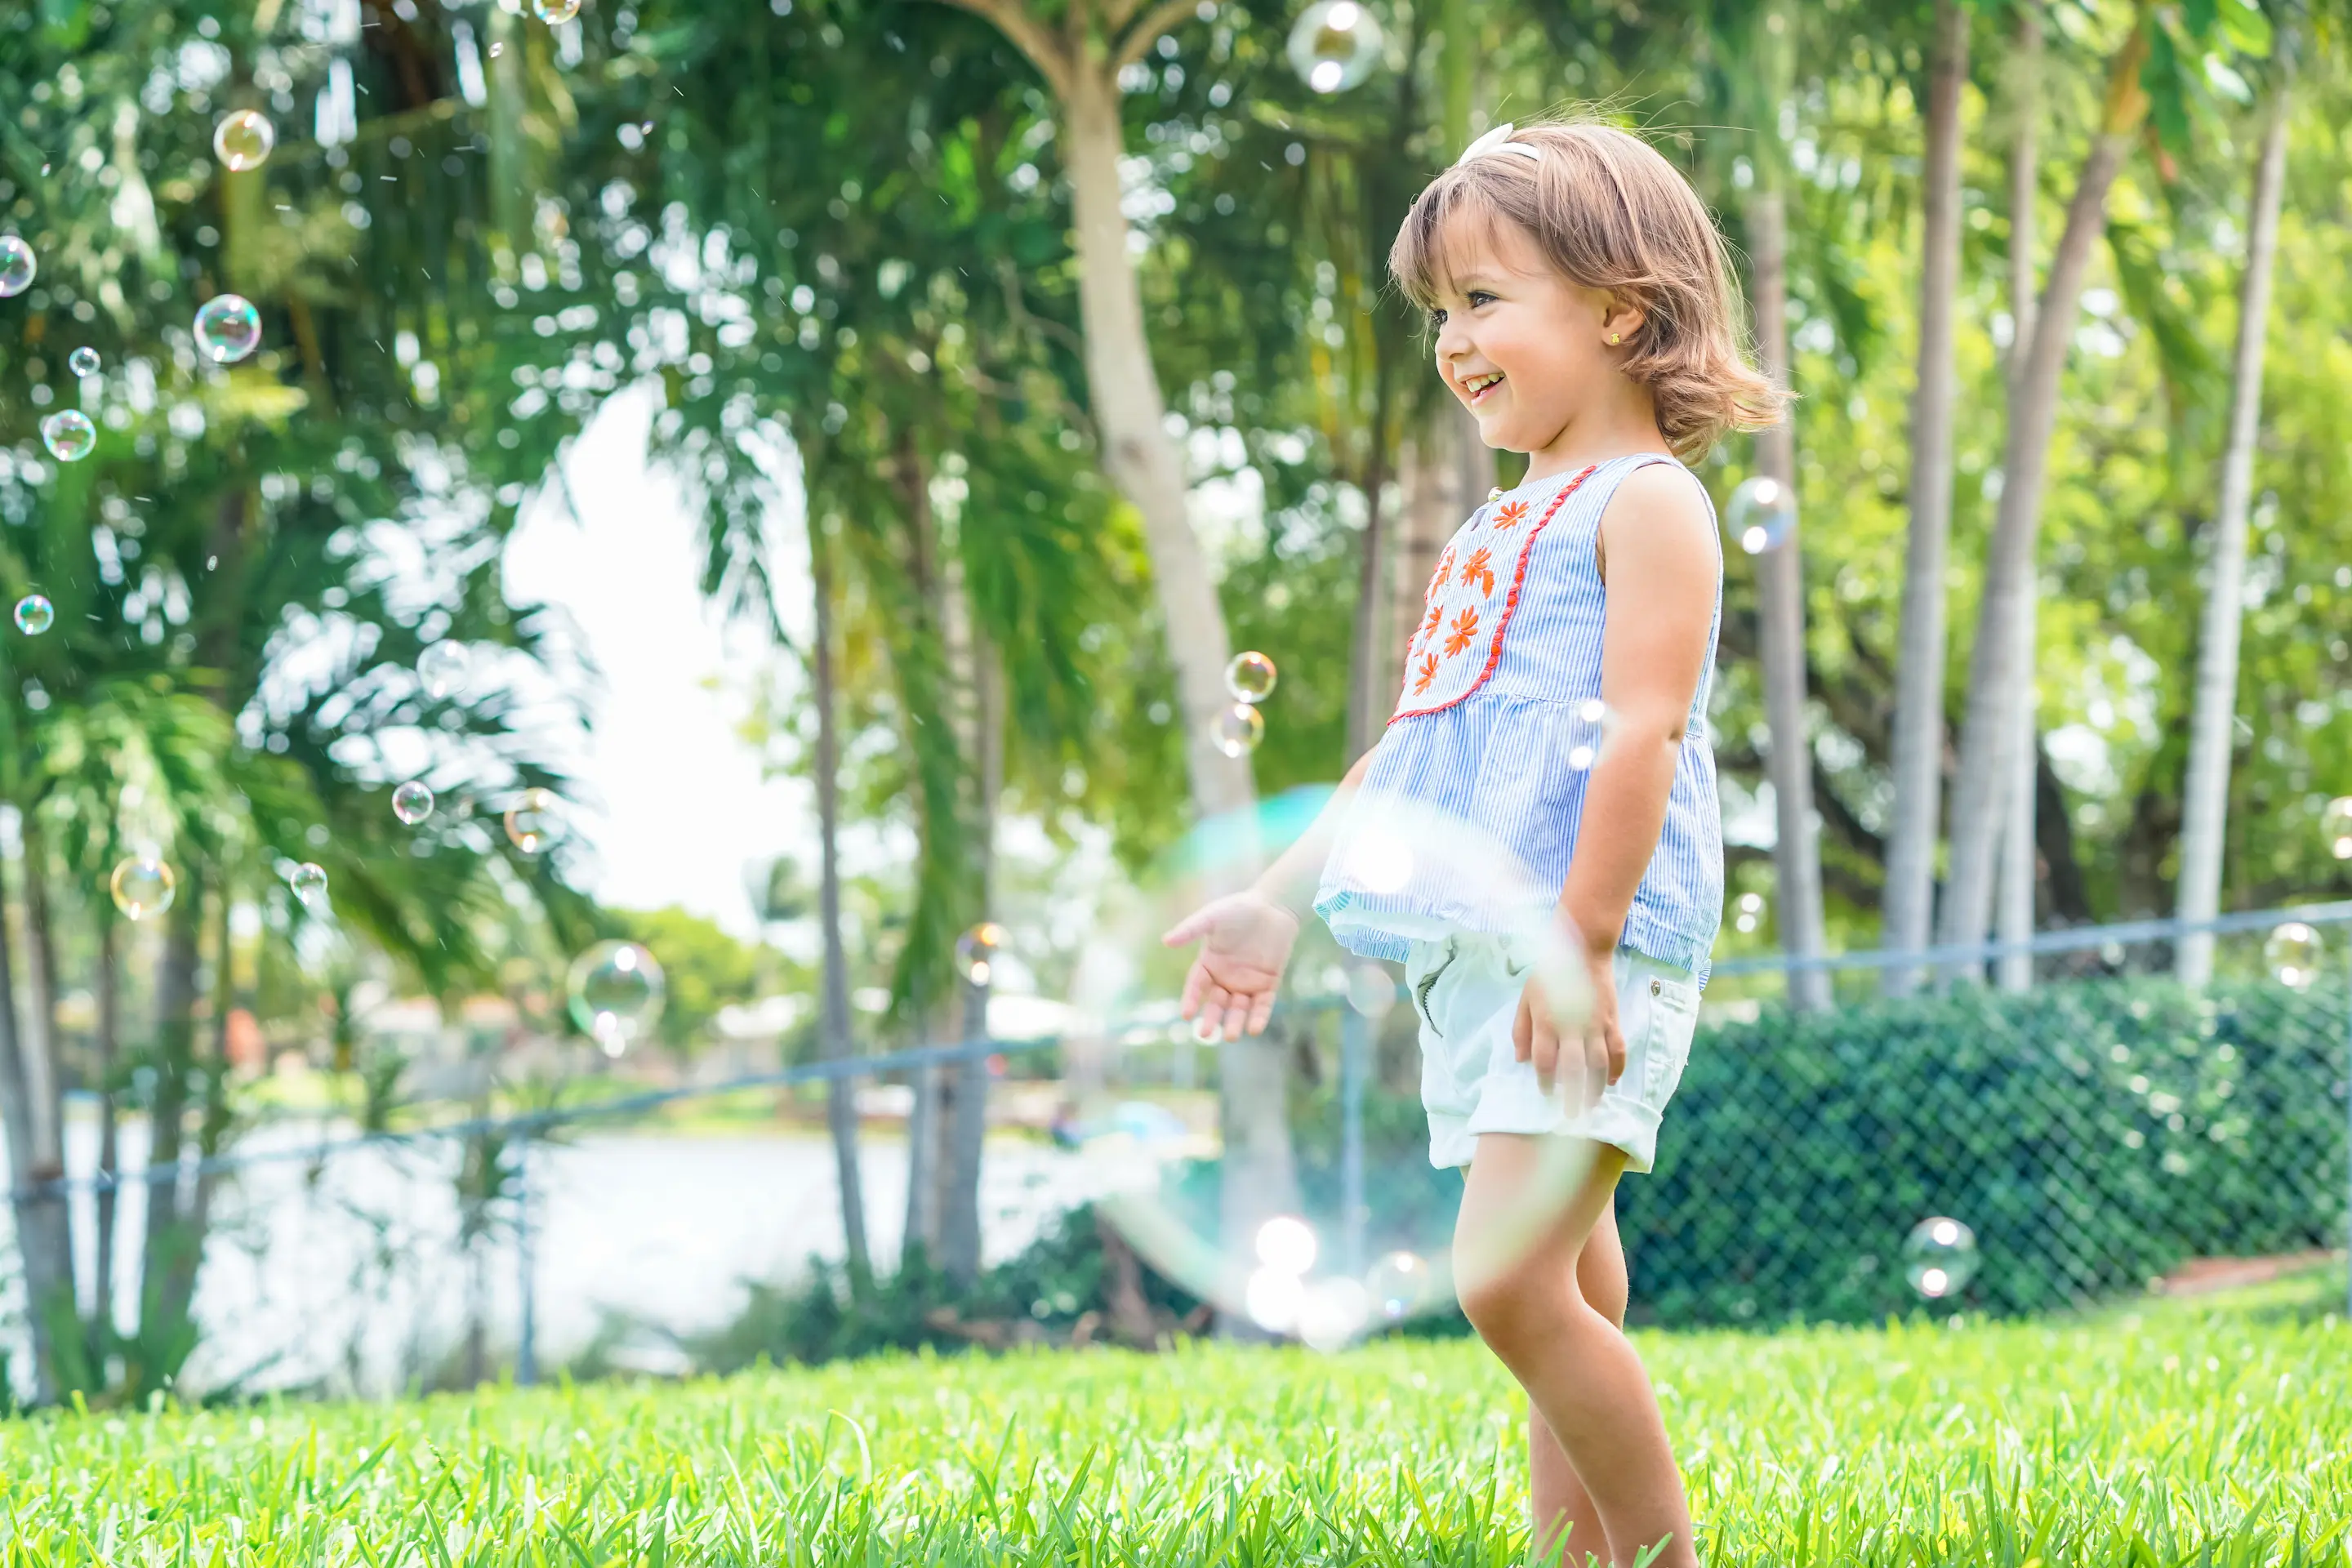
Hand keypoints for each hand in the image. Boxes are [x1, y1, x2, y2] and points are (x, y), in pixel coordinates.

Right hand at [1161, 890, 1301, 1040]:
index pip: (1196, 986)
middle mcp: (1226, 977)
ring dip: (1235, 1022)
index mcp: (1209, 963)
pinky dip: (1259, 1017)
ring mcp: (1247, 982)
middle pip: (1216, 1003)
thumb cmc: (1239, 909)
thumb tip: (1166, 941)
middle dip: (1211, 1019)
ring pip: (1239, 1008)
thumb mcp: (1212, 917)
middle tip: (1205, 1034)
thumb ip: (1191, 929)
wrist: (1274, 906)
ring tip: (1231, 1036)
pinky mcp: (1269, 984)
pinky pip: (1262, 1005)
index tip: (1186, 1015)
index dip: (1190, 1000)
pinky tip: (1254, 1029)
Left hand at [1514, 947, 1621, 1113]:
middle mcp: (1572, 1027)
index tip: (1545, 1093)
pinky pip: (1618, 1050)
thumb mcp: (1526, 998)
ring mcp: (1595, 1025)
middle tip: (1571, 1115)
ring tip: (1592, 1105)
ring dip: (1596, 1088)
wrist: (1583, 950)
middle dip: (1573, 1096)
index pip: (1545, 1061)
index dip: (1545, 1082)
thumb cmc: (1549, 974)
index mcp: (1547, 1021)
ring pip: (1599, 1064)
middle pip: (1574, 1070)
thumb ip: (1521, 1030)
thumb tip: (1521, 1060)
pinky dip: (1617, 1068)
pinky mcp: (1612, 1021)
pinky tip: (1611, 1082)